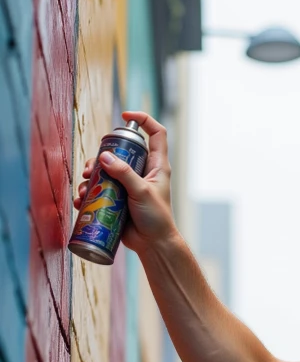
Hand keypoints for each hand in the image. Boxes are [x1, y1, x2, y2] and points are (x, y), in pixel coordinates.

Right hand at [73, 111, 174, 251]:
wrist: (153, 246)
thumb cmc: (156, 219)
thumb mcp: (142, 192)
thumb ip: (124, 174)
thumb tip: (104, 157)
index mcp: (156, 166)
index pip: (156, 134)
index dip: (144, 120)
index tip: (126, 116)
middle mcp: (142, 172)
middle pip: (120, 151)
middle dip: (101, 155)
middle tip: (90, 168)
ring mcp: (129, 185)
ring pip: (106, 170)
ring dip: (90, 176)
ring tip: (83, 188)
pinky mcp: (118, 198)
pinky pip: (100, 189)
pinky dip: (88, 193)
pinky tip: (80, 200)